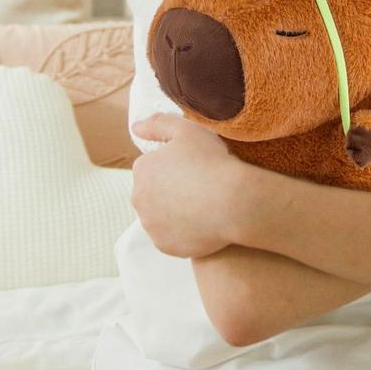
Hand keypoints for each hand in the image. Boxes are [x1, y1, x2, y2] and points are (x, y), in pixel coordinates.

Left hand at [130, 113, 240, 258]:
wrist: (234, 202)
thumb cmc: (212, 163)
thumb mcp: (188, 130)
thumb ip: (159, 123)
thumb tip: (136, 127)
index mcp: (142, 169)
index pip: (154, 165)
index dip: (176, 164)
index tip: (196, 165)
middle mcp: (139, 199)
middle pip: (154, 192)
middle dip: (172, 188)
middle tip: (200, 184)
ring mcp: (151, 226)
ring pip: (162, 215)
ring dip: (176, 210)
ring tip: (204, 203)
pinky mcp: (165, 246)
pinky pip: (172, 236)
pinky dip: (184, 230)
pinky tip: (204, 221)